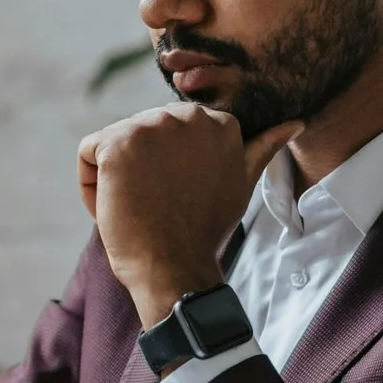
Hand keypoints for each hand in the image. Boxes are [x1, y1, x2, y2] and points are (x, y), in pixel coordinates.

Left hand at [77, 105, 299, 329]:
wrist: (175, 267)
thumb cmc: (202, 230)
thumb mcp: (239, 183)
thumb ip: (261, 148)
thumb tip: (295, 122)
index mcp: (215, 120)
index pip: (165, 134)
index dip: (166, 169)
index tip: (179, 196)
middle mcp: (183, 114)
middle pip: (137, 136)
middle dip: (138, 172)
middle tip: (159, 206)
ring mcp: (149, 126)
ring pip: (111, 145)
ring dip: (115, 180)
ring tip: (141, 208)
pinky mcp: (117, 142)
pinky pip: (87, 155)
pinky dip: (91, 186)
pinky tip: (117, 207)